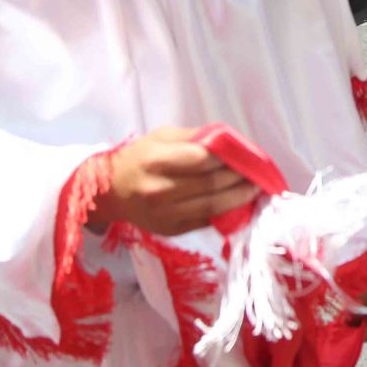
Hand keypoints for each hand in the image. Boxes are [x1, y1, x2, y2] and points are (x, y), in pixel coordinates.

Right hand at [87, 128, 259, 236]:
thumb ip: (194, 137)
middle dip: (239, 177)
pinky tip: (239, 202)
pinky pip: (206, 220)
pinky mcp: (171, 230)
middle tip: (257, 170)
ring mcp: (165, 214)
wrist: (110, 192)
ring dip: (240, 196)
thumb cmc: (139, 158)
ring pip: (213, 206)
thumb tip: (228, 140)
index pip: (201, 159)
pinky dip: (227, 211)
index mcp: (155, 161)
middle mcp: (159, 190)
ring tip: (255, 187)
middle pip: (211, 184)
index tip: (245, 153)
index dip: (228, 157)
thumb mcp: (161, 137)